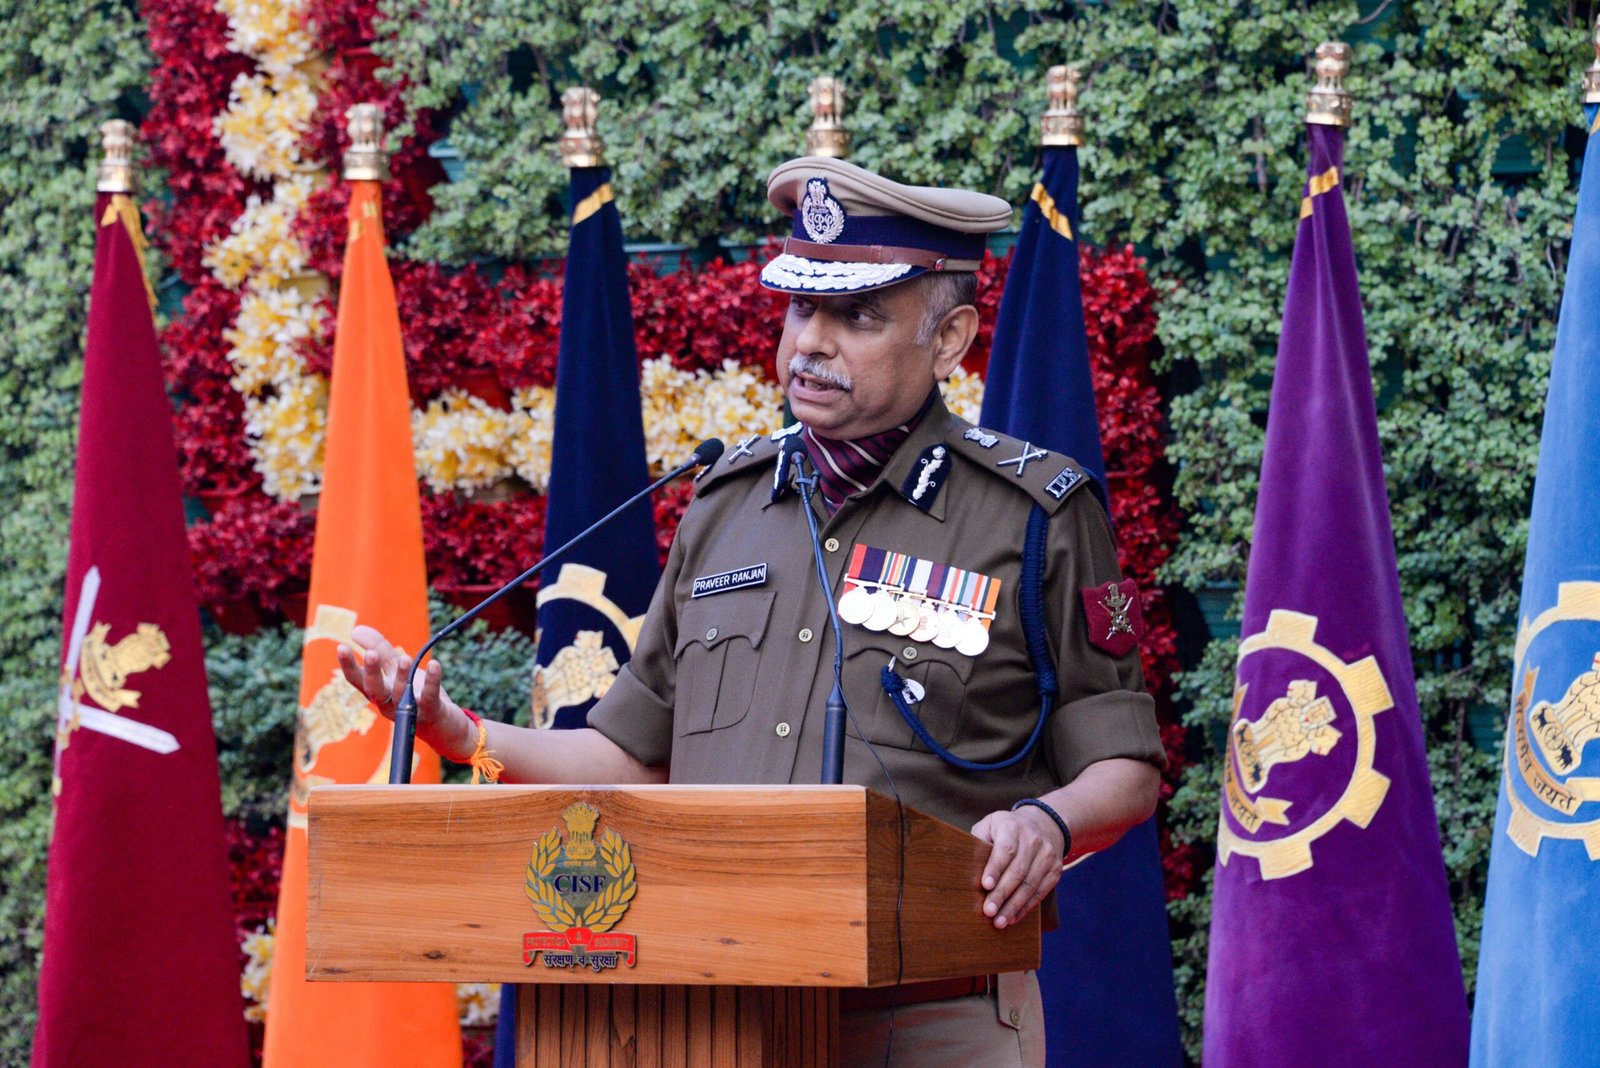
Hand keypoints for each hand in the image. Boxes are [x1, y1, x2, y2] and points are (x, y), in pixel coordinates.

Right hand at [336, 624, 472, 760]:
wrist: (442, 725)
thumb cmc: (414, 695)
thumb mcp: (396, 670)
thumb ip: (378, 650)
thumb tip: (355, 630)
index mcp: (378, 692)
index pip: (358, 680)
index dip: (349, 666)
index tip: (341, 647)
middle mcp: (389, 704)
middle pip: (375, 691)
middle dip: (372, 673)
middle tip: (371, 654)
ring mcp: (409, 711)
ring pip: (401, 695)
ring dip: (403, 676)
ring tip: (405, 658)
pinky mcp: (430, 712)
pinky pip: (429, 697)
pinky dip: (432, 681)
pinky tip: (434, 665)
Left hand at [971, 806, 1065, 929]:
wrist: (1043, 824)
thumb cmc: (1006, 829)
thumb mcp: (990, 826)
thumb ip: (978, 841)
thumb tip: (965, 866)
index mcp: (1012, 827)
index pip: (1005, 849)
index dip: (995, 868)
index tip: (985, 885)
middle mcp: (1033, 840)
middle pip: (1018, 871)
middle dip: (1002, 893)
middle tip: (988, 911)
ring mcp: (1047, 855)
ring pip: (1030, 884)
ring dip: (1014, 906)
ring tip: (999, 921)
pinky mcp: (1055, 870)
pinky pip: (1040, 892)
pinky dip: (1026, 907)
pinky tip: (1013, 917)